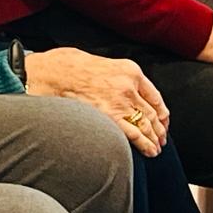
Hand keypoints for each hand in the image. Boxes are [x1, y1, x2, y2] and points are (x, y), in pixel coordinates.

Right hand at [22, 46, 169, 156]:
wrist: (50, 72)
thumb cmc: (66, 65)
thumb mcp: (99, 61)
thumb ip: (114, 75)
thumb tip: (116, 89)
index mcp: (130, 70)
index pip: (154, 96)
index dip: (161, 112)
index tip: (161, 121)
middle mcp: (130, 86)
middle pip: (152, 112)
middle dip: (158, 129)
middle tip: (160, 139)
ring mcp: (121, 101)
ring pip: (147, 124)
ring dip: (154, 139)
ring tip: (156, 148)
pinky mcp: (110, 116)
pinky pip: (135, 134)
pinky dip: (145, 144)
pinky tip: (150, 151)